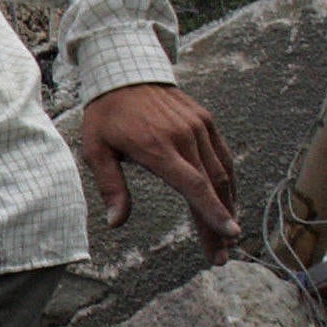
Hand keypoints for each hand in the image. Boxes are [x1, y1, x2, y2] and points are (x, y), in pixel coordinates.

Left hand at [80, 83, 241, 262]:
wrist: (126, 71)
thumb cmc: (107, 115)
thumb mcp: (96, 150)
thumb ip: (111, 187)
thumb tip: (116, 223)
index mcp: (157, 147)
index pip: (193, 185)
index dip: (213, 212)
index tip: (229, 234)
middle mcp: (184, 137)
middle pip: (212, 187)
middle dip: (220, 223)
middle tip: (222, 255)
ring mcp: (198, 127)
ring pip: (222, 172)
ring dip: (228, 205)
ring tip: (227, 236)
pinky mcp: (206, 120)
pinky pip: (222, 155)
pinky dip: (228, 181)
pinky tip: (227, 201)